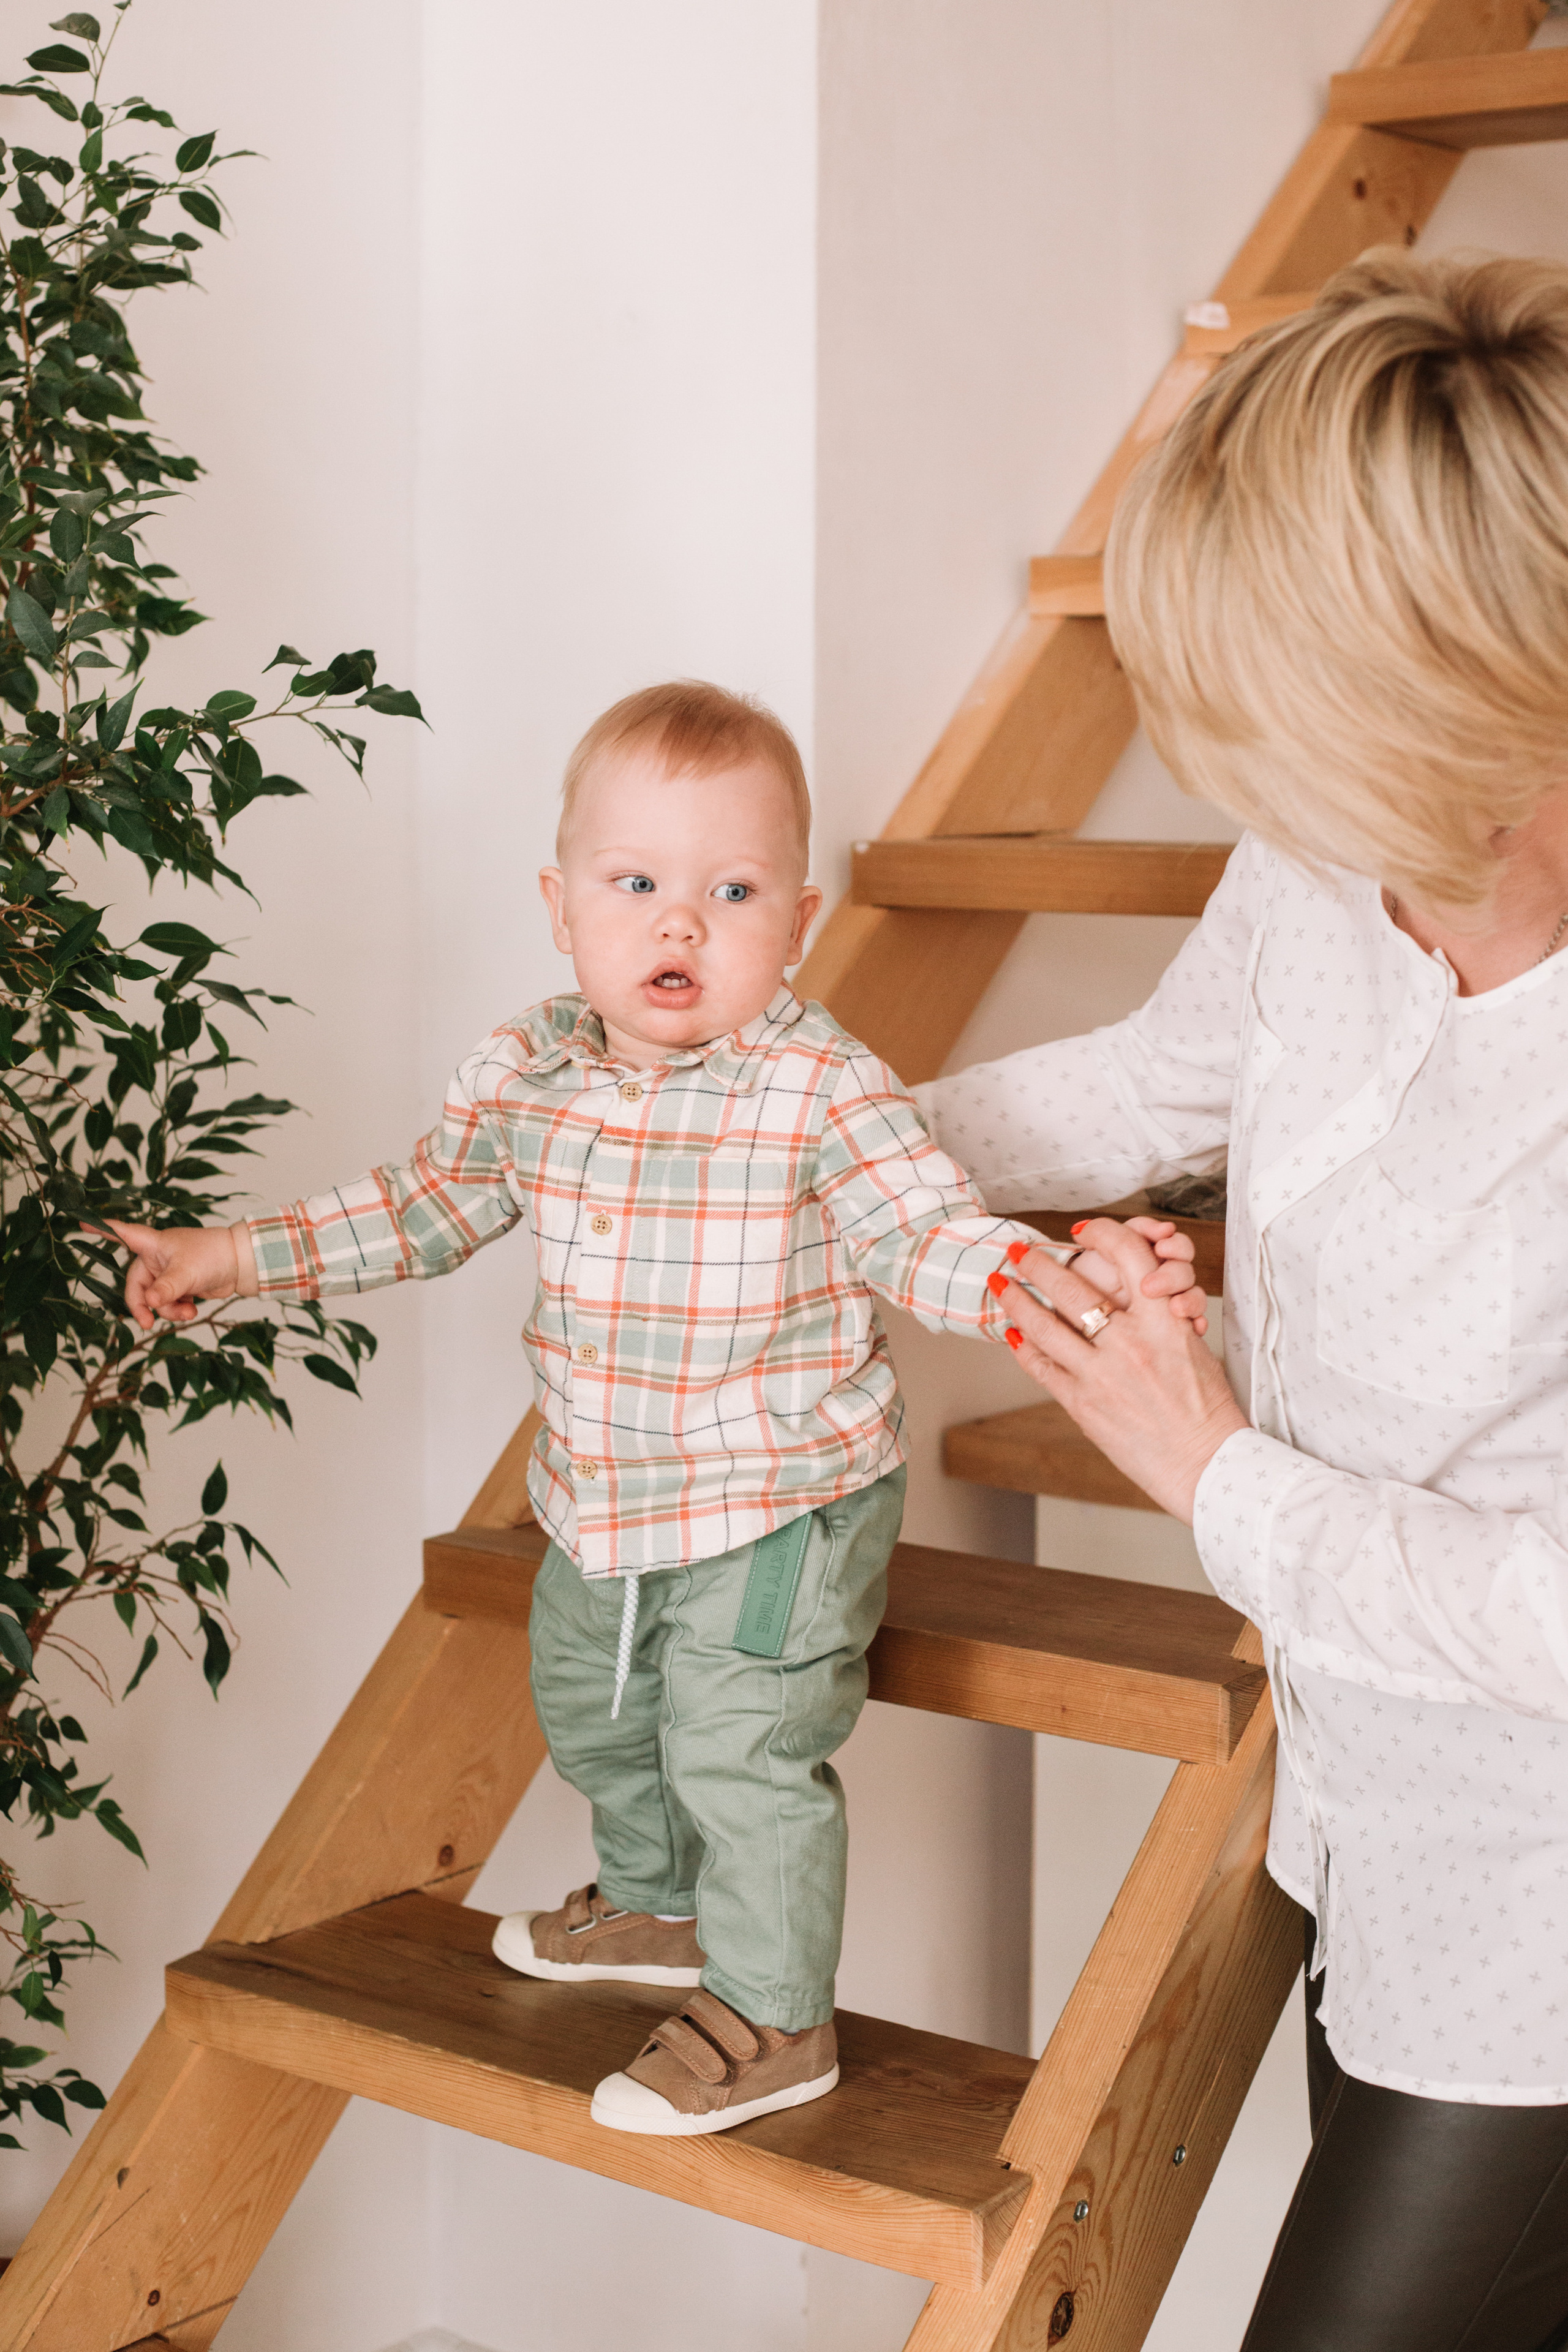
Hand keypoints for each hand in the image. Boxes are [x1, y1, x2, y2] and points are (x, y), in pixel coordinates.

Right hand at [91, 1218, 241, 1331]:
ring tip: (188, 1311)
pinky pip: (169, 1303)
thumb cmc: (213, 1255)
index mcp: (153, 1244)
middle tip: (148, 1323)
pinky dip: (178, 1309)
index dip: (102, 1229)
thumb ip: (166, 1289)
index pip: (123, 1234)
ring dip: (168, 1310)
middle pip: (136, 1285)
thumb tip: (150, 1303)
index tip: (82, 1223)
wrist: (241, 1264)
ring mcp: (167, 1273)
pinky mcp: (179, 1286)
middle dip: (143, 1305)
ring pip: (154, 1298)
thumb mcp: (186, 1273)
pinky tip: (192, 1309)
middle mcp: (157, 1258)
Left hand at [997, 1218, 1247, 1521]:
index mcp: (1165, 1322)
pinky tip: (1011, 1332)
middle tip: (1019, 1250)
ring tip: (999, 1282)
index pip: (1129, 1255)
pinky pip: (1043, 1367)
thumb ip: (1161, 1318)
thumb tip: (1130, 1295)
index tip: (1082, 1230)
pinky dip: (1023, 1346)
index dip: (1101, 1234)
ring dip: (1016, 1299)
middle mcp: (1130, 1343)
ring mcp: (1102, 1375)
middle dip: (1039, 1263)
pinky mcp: (1084, 1405)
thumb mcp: (1194, 1348)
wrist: (1207, 1464)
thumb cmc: (1209, 1409)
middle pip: (1072, 1287)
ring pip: (1045, 1325)